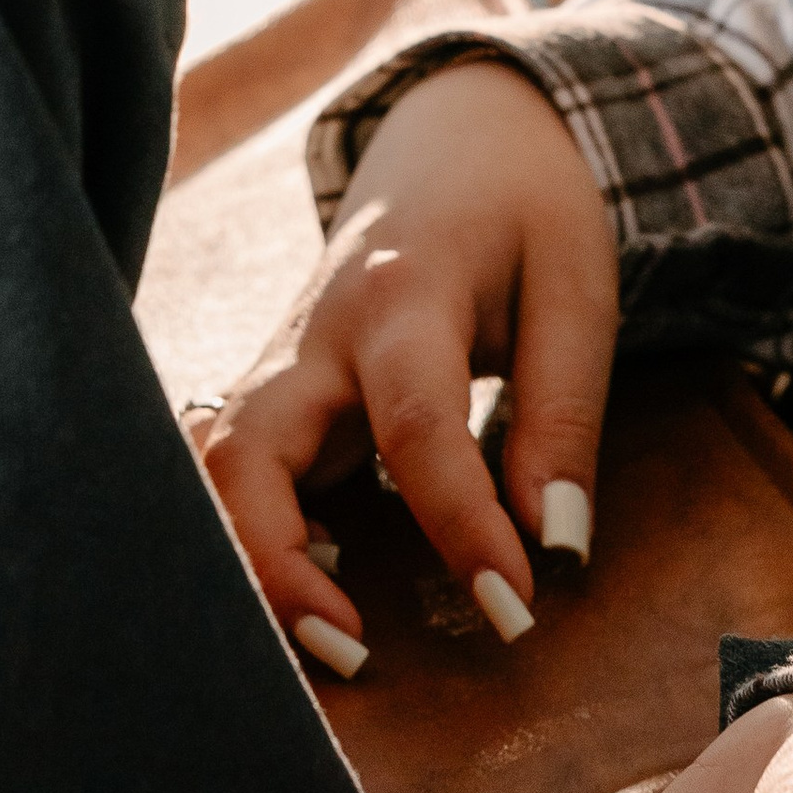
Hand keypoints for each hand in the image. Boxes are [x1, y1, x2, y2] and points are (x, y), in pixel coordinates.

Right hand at [198, 57, 616, 650]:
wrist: (456, 136)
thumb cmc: (525, 210)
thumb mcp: (576, 289)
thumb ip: (564, 418)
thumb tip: (555, 548)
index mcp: (400, 292)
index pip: (414, 423)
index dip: (459, 524)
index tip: (512, 608)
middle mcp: (315, 335)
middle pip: (246, 454)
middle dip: (278, 568)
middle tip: (358, 656)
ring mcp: (280, 366)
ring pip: (215, 474)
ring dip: (250, 565)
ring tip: (333, 641)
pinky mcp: (278, 396)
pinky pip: (235, 477)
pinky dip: (252, 541)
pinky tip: (316, 589)